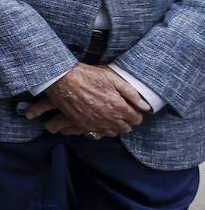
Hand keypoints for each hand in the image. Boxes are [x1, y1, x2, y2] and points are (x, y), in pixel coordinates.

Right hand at [23, 63, 149, 136]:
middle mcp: (108, 117)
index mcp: (118, 106)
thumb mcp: (112, 78)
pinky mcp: (83, 125)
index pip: (136, 119)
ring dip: (115, 126)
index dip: (136, 114)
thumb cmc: (88, 76)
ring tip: (111, 116)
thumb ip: (131, 93)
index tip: (132, 108)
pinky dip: (101, 129)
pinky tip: (99, 120)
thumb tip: (146, 106)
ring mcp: (95, 123)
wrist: (63, 79)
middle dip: (127, 121)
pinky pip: (98, 133)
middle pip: (125, 128)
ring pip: (112, 132)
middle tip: (122, 112)